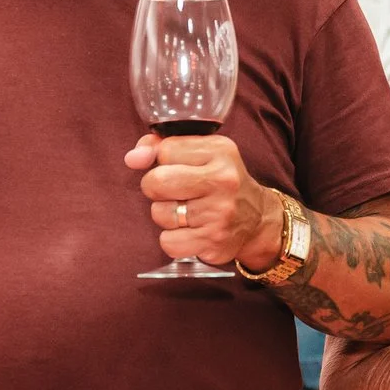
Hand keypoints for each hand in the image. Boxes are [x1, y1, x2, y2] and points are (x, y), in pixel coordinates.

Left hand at [125, 133, 276, 269]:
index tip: (174, 167)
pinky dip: (173, 240)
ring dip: (166, 215)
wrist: (257, 219)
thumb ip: (160, 146)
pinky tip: (189, 232)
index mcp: (219, 151)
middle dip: (155, 188)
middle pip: (156, 181)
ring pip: (159, 213)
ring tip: (187, 212)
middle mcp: (223, 180)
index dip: (161, 161)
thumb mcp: (200, 152)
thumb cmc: (219, 182)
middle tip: (174, 192)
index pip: (165, 150)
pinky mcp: (213, 241)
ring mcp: (219, 213)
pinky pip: (168, 242)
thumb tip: (132, 158)